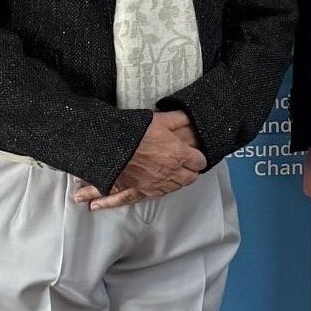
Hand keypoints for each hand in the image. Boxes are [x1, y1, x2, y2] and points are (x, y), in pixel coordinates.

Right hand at [76, 110, 204, 209]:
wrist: (110, 147)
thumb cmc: (135, 132)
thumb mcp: (161, 120)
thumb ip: (179, 119)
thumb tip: (189, 116)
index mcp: (179, 154)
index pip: (200, 162)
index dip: (198, 158)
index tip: (194, 155)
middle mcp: (171, 171)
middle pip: (191, 178)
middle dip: (190, 171)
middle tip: (186, 164)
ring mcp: (156, 182)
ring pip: (176, 187)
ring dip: (177, 180)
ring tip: (173, 173)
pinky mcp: (142, 189)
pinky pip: (160, 193)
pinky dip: (161, 189)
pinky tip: (159, 183)